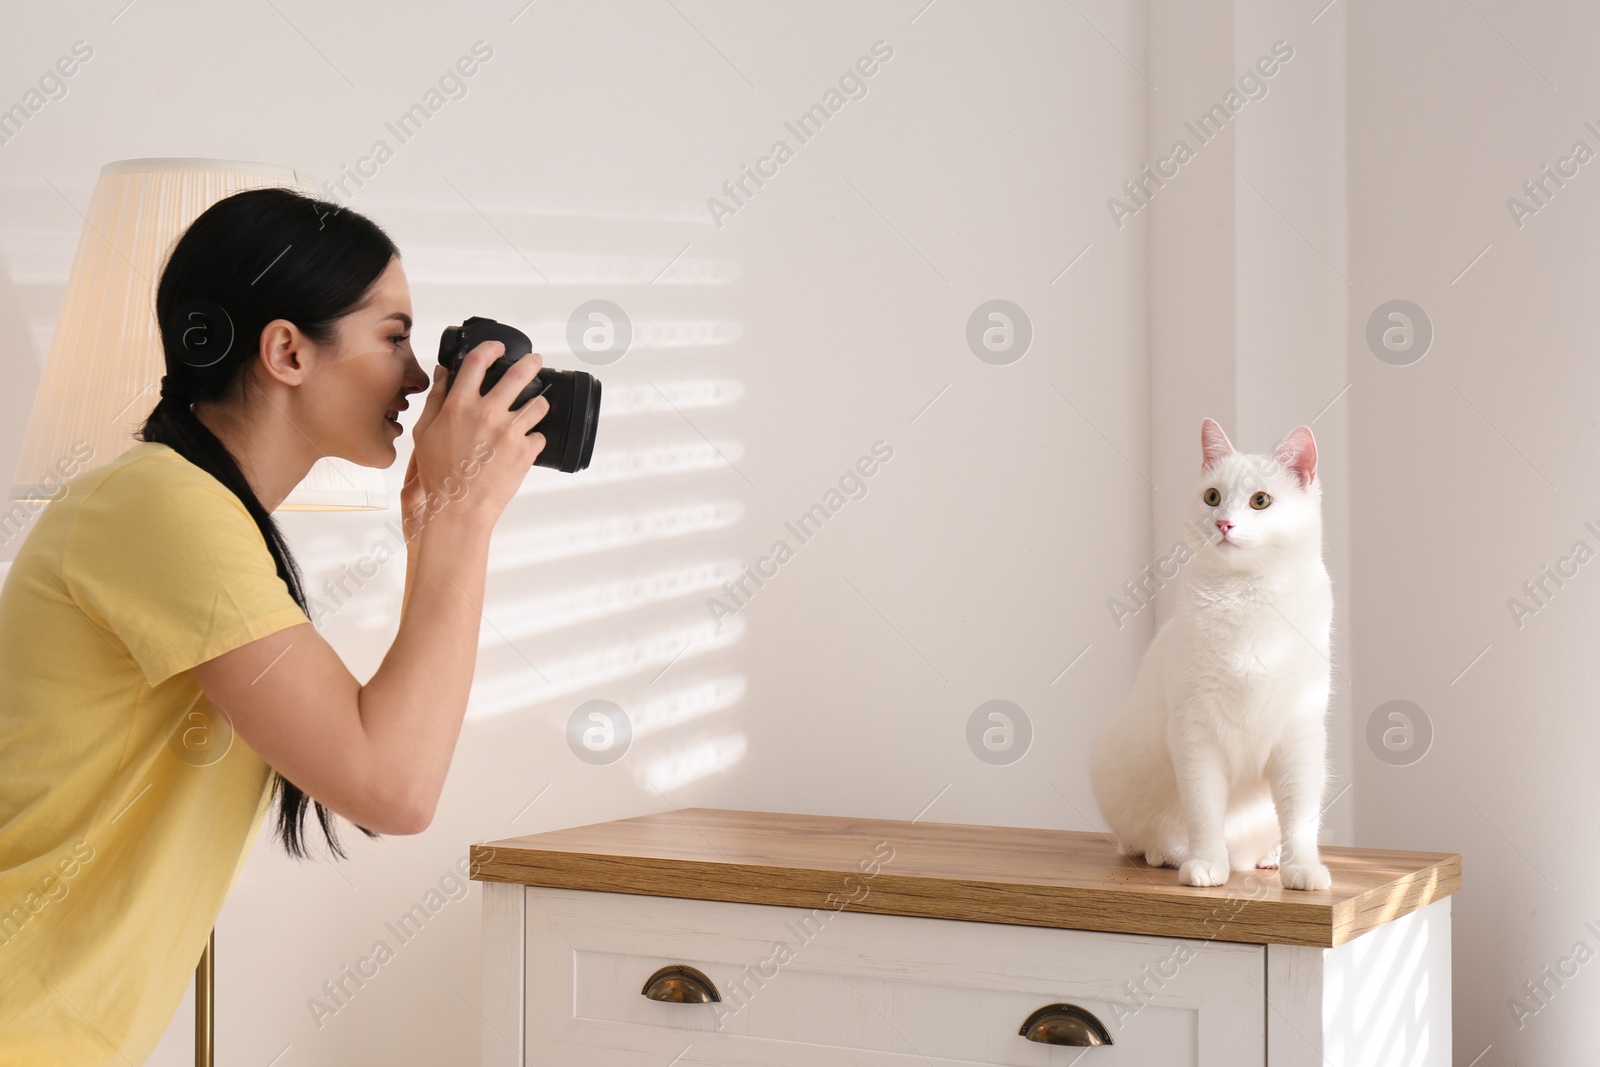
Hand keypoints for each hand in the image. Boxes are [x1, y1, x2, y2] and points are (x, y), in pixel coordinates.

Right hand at [406, 341, 549, 529]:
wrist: (458, 507)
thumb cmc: (438, 473)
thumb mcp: (424, 432)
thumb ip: (436, 399)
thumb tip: (444, 372)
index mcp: (460, 405)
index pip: (478, 362)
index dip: (491, 348)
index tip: (499, 348)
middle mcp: (488, 413)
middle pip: (519, 375)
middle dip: (532, 363)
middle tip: (536, 361)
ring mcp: (510, 432)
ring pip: (538, 404)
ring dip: (538, 402)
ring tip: (536, 406)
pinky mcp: (526, 451)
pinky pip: (540, 436)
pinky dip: (534, 438)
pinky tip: (526, 443)